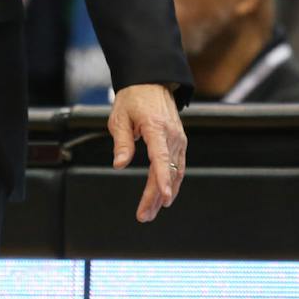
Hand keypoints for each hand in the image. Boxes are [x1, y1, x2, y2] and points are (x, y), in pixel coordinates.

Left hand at [108, 83, 185, 222]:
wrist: (151, 82)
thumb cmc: (133, 98)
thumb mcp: (119, 117)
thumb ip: (121, 142)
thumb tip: (119, 164)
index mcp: (156, 128)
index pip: (161, 158)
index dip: (163, 180)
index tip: (164, 198)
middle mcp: (172, 135)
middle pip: (167, 171)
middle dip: (157, 196)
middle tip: (144, 215)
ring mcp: (178, 139)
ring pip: (175, 173)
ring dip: (164, 194)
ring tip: (150, 212)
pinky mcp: (179, 142)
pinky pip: (178, 166)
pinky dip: (171, 182)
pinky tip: (163, 196)